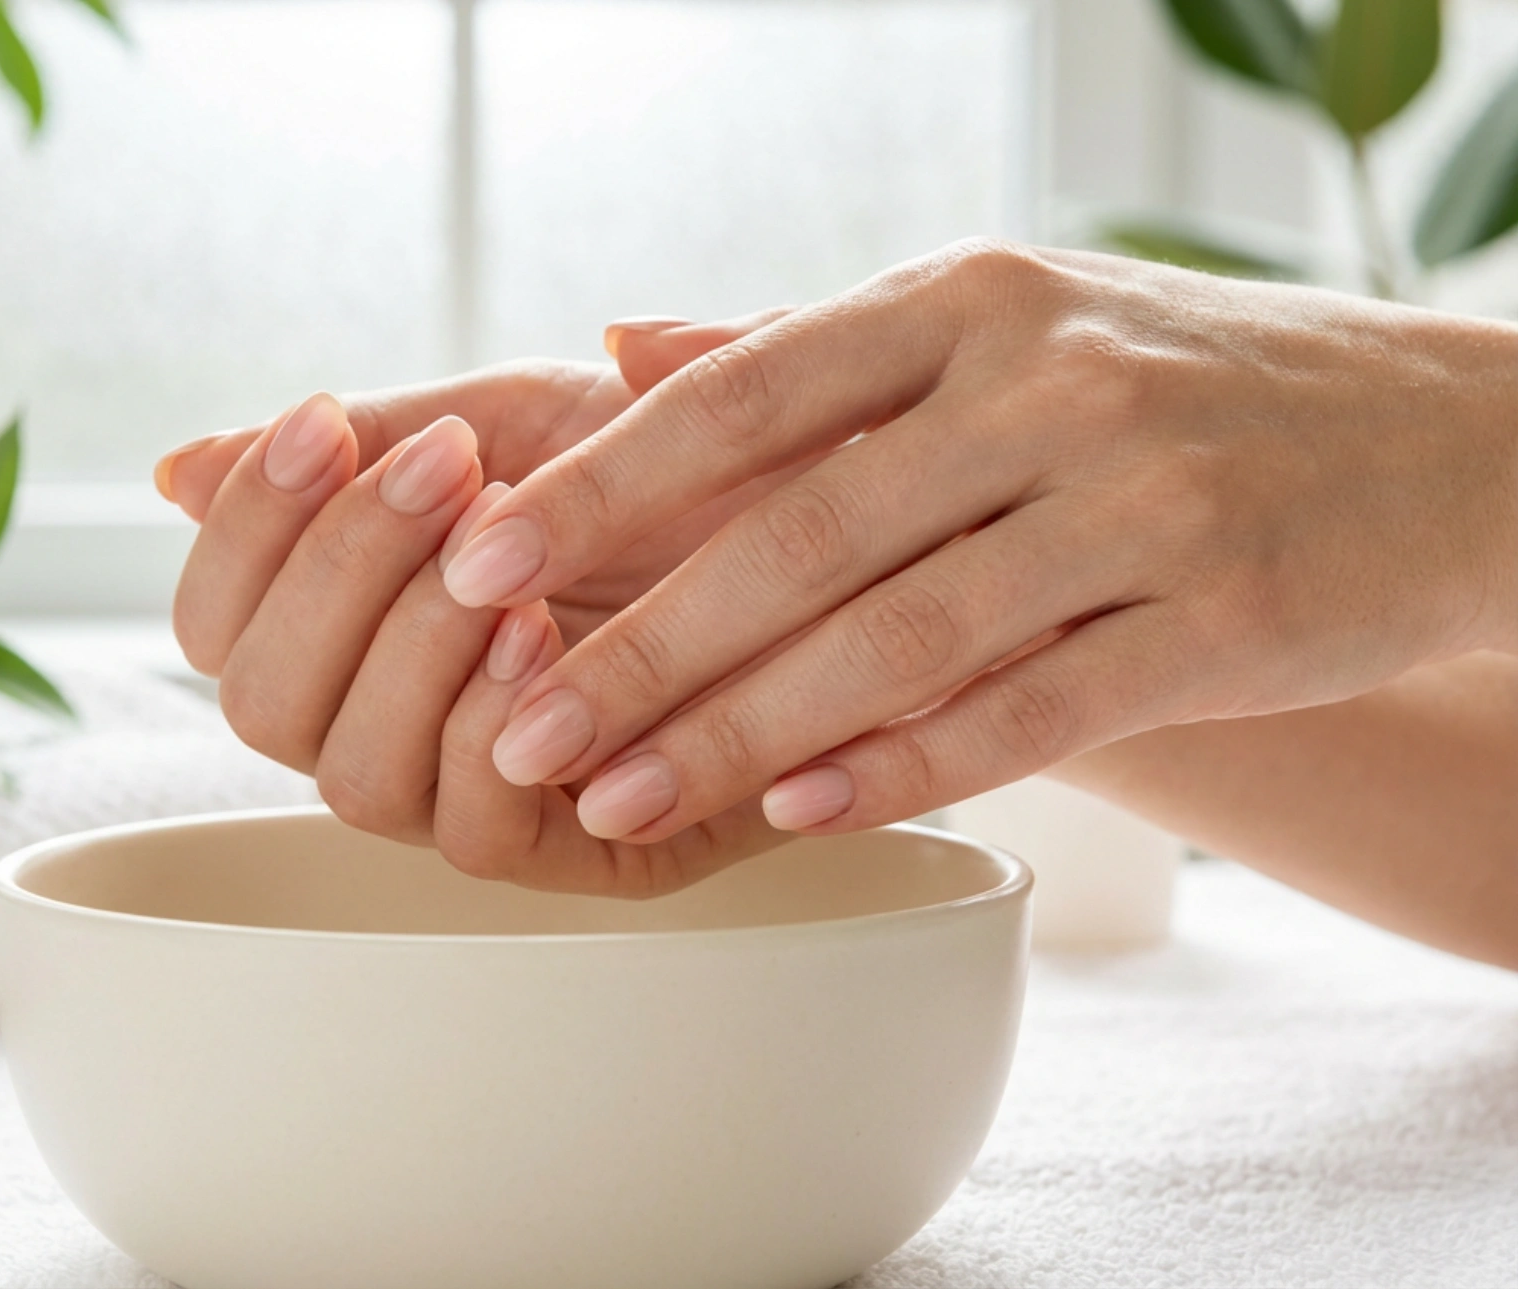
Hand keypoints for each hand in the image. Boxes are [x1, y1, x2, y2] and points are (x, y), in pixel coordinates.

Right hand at [158, 360, 788, 894]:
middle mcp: (397, 723)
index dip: (246, 531)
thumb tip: (175, 470)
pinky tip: (544, 640)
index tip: (320, 422)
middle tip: (440, 471)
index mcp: (360, 628)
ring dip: (408, 654)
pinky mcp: (587, 852)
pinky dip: (491, 734)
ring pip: (353, 782)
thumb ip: (368, 439)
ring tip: (498, 557)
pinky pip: (478, 835)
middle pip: (261, 708)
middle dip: (336, 579)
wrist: (853, 505)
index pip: (221, 621)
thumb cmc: (681, 462)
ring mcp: (481, 794)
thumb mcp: (526, 420)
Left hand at [438, 240, 1517, 845]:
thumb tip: (621, 346)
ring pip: (899, 638)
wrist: (1434, 442)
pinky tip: (796, 812)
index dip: (600, 486)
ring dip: (739, 734)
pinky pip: (1029, 711)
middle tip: (515, 731)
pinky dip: (902, 766)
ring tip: (612, 802)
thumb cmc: (1169, 384)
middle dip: (640, 646)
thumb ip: (804, 347)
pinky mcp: (1219, 620)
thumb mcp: (996, 321)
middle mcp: (1045, 384)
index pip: (742, 397)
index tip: (475, 566)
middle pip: (799, 534)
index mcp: (964, 301)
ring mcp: (1141, 502)